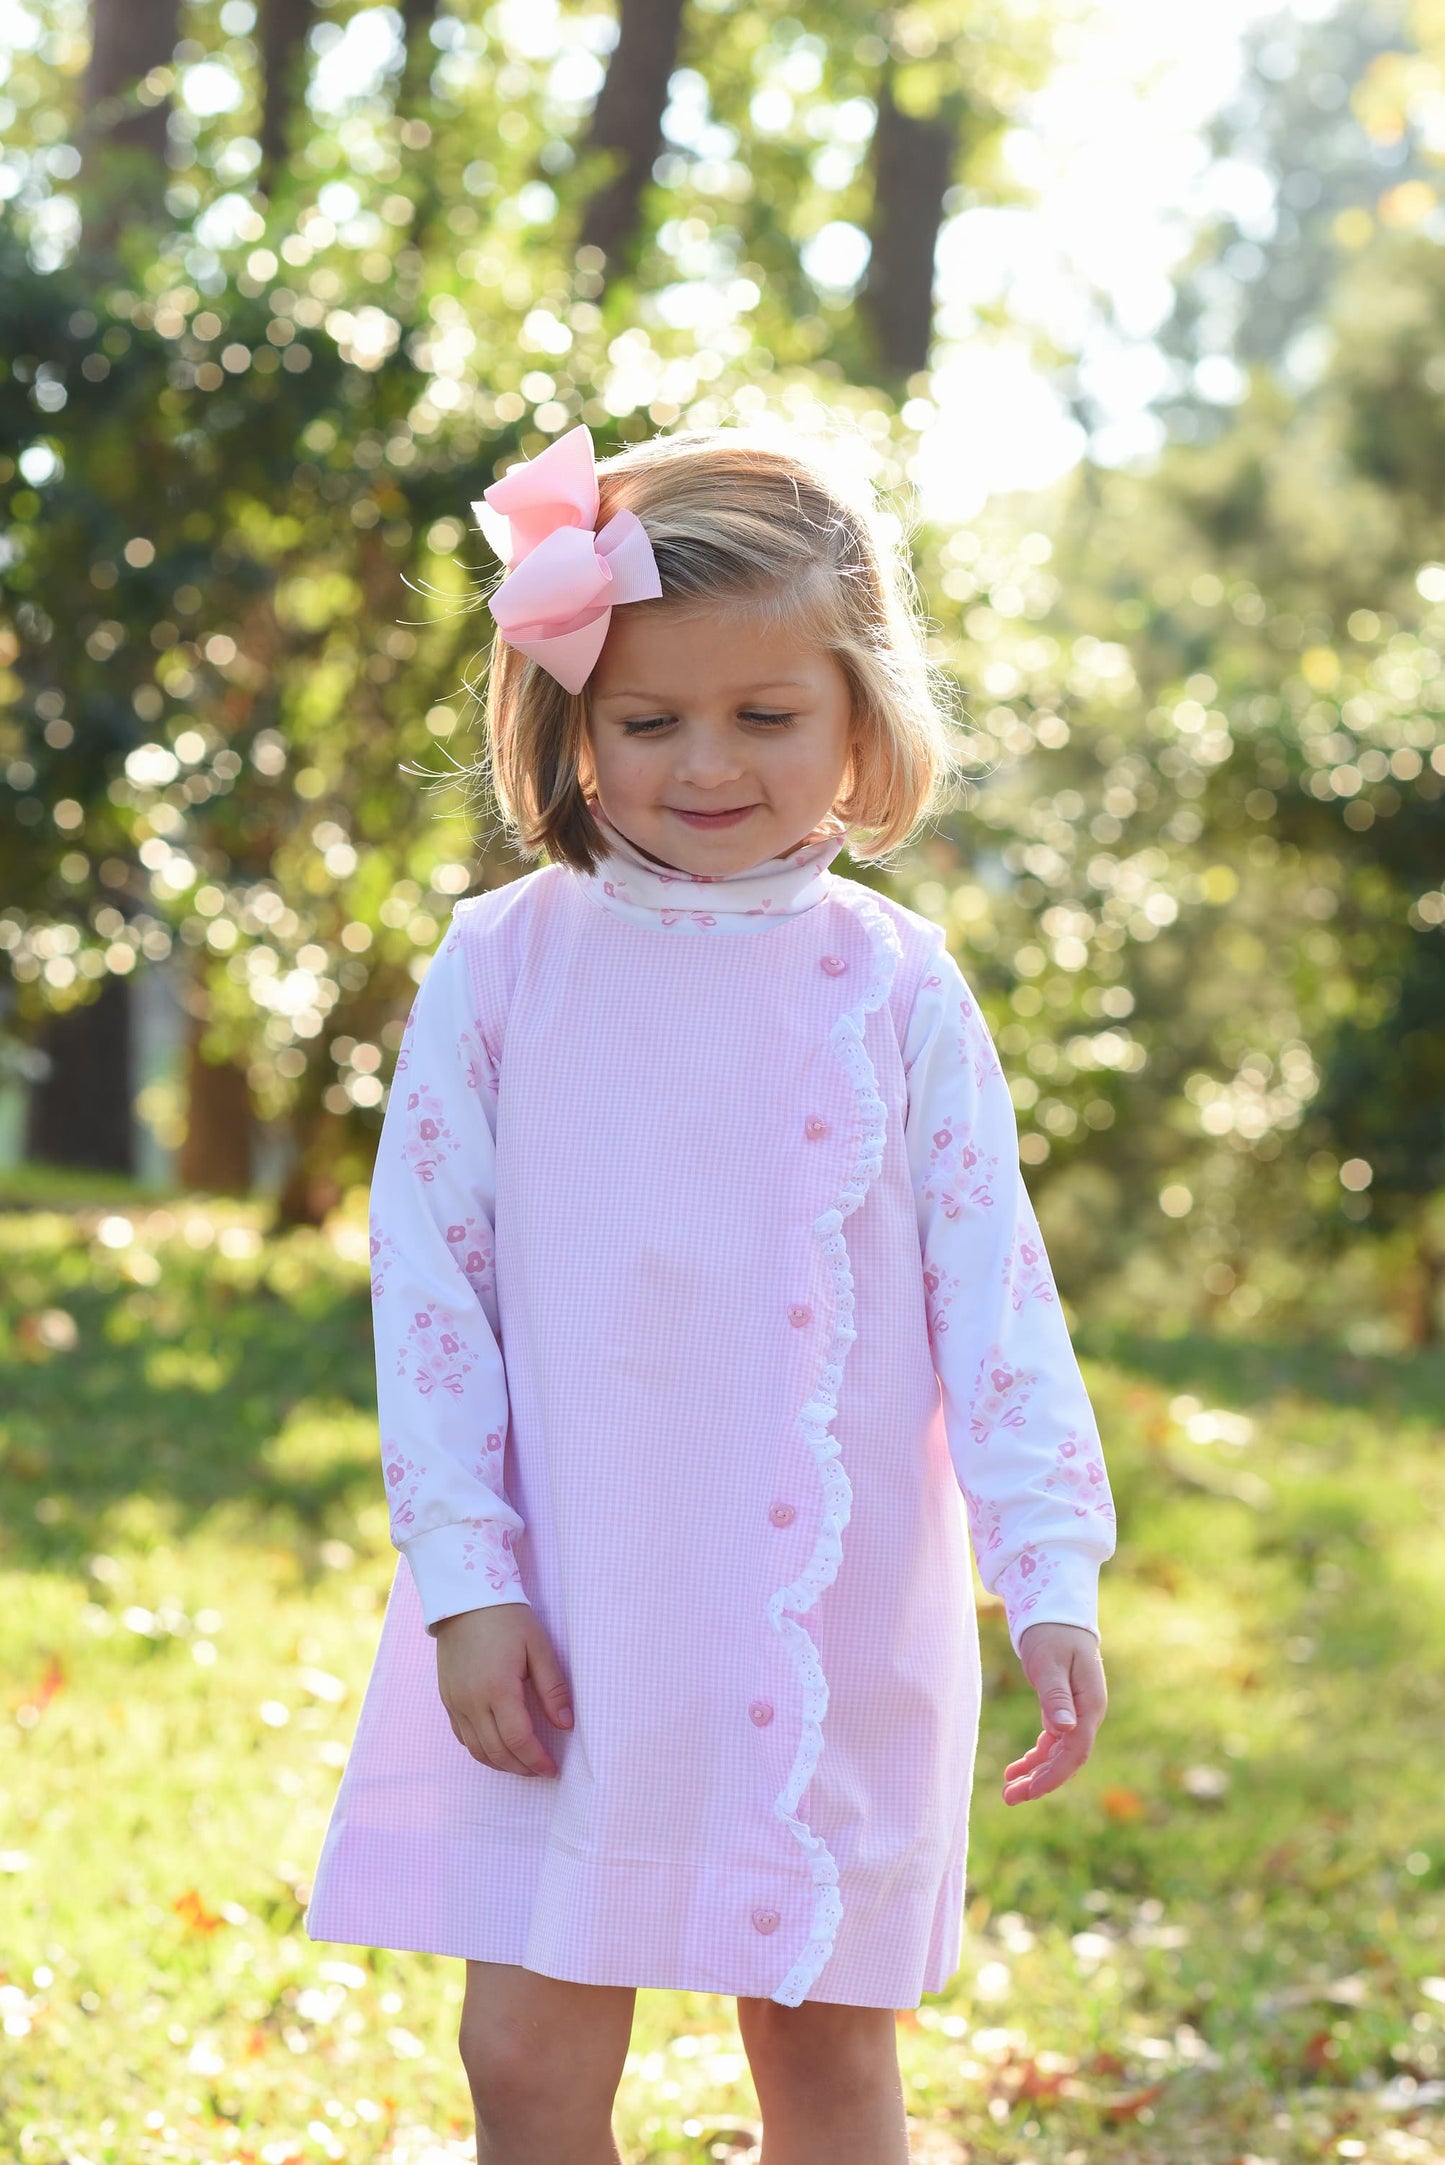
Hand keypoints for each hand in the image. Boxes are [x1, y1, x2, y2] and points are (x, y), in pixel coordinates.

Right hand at [434, 1604, 573, 1777]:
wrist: (465, 1598)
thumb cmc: (508, 1619)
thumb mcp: (539, 1647)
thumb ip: (553, 1688)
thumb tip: (565, 1725)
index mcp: (498, 1689)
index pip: (519, 1740)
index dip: (537, 1761)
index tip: (553, 1769)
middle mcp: (472, 1702)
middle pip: (496, 1752)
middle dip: (521, 1767)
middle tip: (540, 1769)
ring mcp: (455, 1702)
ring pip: (476, 1750)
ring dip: (500, 1764)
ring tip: (522, 1763)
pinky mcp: (447, 1698)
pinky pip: (462, 1736)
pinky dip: (481, 1749)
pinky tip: (497, 1746)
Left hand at [1002, 1621, 1106, 1805]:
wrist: (1055, 1614)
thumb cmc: (1053, 1634)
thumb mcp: (1050, 1663)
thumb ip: (1056, 1696)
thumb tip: (1065, 1730)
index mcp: (1090, 1705)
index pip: (1077, 1750)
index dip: (1055, 1774)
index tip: (1031, 1790)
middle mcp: (1086, 1715)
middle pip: (1067, 1758)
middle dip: (1040, 1781)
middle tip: (1010, 1798)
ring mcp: (1076, 1715)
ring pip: (1057, 1754)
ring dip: (1035, 1773)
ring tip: (1008, 1792)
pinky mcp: (1063, 1711)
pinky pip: (1051, 1742)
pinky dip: (1034, 1757)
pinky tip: (1015, 1769)